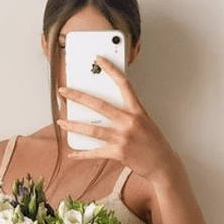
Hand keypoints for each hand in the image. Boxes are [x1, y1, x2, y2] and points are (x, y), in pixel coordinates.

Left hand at [57, 57, 175, 183]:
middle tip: (63, 91)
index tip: (99, 59)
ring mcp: (123, 137)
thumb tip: (101, 110)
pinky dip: (81, 154)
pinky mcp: (119, 152)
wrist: (163, 164)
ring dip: (74, 125)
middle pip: (99, 105)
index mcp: (137, 110)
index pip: (124, 84)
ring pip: (92, 129)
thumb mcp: (144, 122)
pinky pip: (95, 152)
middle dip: (78, 96)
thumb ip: (126, 114)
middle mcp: (130, 122)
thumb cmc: (152, 142)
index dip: (111, 70)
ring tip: (61, 122)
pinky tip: (72, 153)